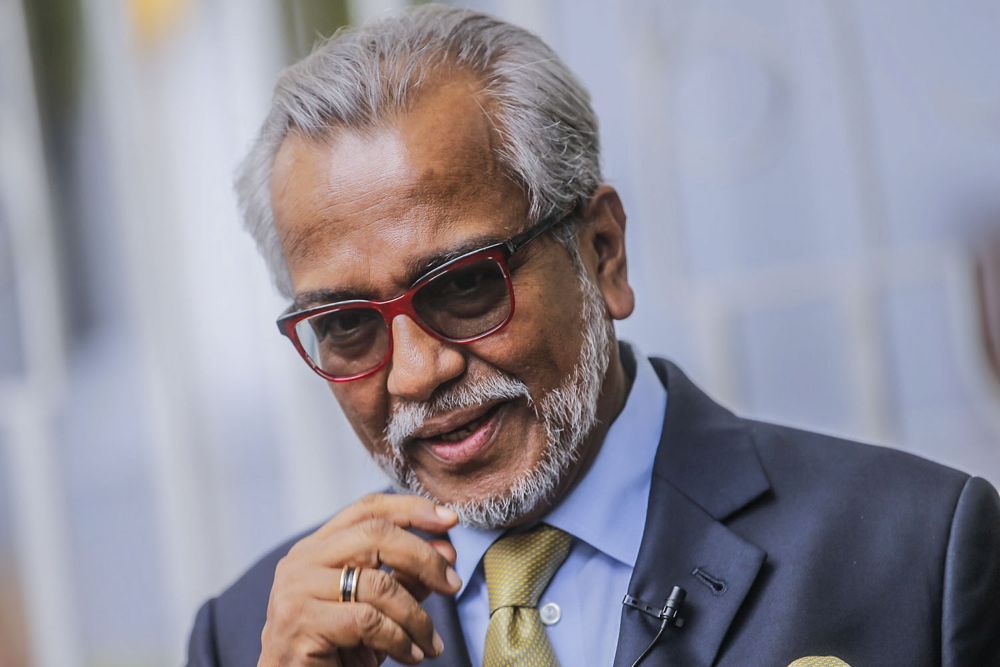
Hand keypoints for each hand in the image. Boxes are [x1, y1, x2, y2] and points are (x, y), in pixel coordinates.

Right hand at [258, 493, 461, 665]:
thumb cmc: (335, 649)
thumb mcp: (378, 607)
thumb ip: (406, 577)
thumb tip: (446, 551)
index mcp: (317, 547)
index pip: (367, 509)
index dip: (411, 509)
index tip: (450, 520)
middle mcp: (302, 561)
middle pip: (375, 535)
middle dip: (423, 558)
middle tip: (452, 584)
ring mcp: (297, 590)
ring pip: (377, 583)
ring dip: (416, 616)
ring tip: (430, 643)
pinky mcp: (300, 623)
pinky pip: (367, 621)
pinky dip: (398, 639)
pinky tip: (410, 655)